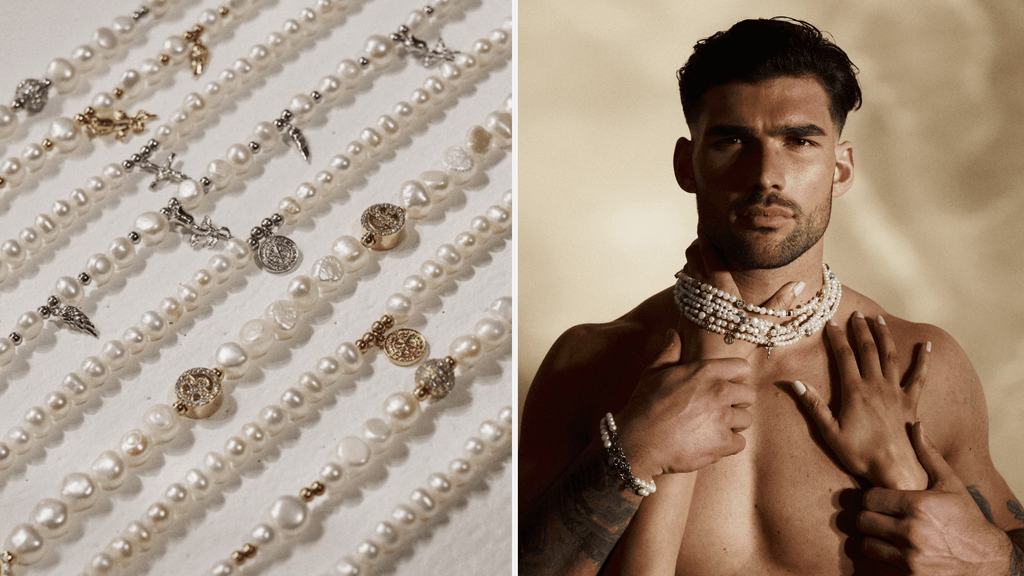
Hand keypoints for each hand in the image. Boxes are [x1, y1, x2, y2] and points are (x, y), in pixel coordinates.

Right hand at [615, 329, 753, 478]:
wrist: (639, 442)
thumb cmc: (644, 406)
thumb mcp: (654, 373)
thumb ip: (669, 351)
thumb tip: (673, 332)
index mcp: (705, 371)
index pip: (742, 368)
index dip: (735, 378)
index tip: (725, 386)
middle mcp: (719, 391)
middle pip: (748, 394)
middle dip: (736, 402)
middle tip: (717, 410)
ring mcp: (723, 418)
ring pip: (745, 420)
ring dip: (732, 425)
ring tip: (710, 428)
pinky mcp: (723, 443)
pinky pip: (739, 443)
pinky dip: (727, 445)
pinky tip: (709, 444)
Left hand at [678, 239, 803, 360]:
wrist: (704, 367)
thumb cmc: (735, 347)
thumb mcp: (761, 325)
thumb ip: (780, 303)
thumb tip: (799, 284)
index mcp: (719, 286)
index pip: (707, 250)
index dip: (707, 236)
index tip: (712, 227)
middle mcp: (700, 289)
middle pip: (691, 254)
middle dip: (699, 245)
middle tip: (712, 242)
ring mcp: (689, 299)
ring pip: (686, 269)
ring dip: (694, 262)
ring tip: (707, 261)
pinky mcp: (682, 311)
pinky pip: (683, 287)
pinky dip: (690, 280)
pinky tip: (701, 287)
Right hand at [793, 312, 929, 489]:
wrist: (895, 469)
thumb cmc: (860, 454)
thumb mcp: (829, 432)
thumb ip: (813, 405)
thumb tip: (794, 383)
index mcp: (855, 391)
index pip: (844, 356)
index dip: (837, 338)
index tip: (831, 323)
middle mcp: (876, 386)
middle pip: (868, 350)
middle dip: (860, 330)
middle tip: (856, 315)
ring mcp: (895, 392)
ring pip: (890, 356)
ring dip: (884, 336)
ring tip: (878, 320)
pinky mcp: (910, 402)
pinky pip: (919, 376)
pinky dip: (923, 359)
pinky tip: (926, 345)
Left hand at [857, 422, 1011, 574]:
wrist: (989, 562)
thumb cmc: (967, 520)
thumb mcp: (950, 486)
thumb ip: (928, 455)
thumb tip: (916, 425)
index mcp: (917, 505)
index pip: (870, 498)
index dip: (873, 499)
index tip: (882, 502)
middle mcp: (911, 532)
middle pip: (863, 520)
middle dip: (870, 518)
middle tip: (881, 518)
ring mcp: (910, 558)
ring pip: (867, 544)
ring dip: (874, 540)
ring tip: (888, 536)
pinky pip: (877, 565)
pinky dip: (882, 560)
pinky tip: (895, 553)